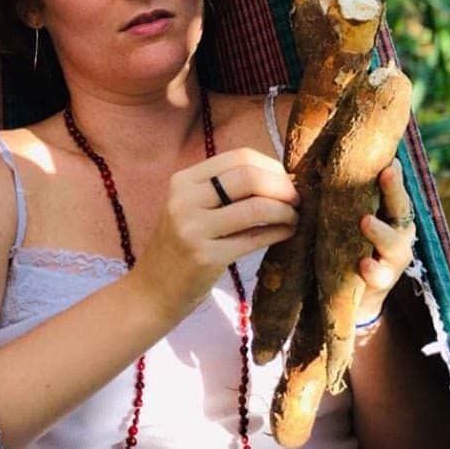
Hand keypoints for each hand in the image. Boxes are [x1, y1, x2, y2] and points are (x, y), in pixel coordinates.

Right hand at [135, 148, 299, 324]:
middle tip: (297, 198)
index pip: (239, 157)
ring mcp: (192, 229)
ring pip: (256, 206)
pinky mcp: (206, 258)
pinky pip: (255, 237)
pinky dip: (279, 231)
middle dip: (282, 186)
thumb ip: (227, 189)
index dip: (270, 165)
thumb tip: (282, 176)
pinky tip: (287, 233)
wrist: (152, 292)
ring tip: (294, 217)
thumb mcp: (193, 208)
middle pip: (249, 177)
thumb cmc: (182, 246)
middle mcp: (184, 199)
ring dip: (285, 210)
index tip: (286, 179)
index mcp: (183, 180)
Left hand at [356, 158, 415, 321]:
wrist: (350, 290)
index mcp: (390, 212)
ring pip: (394, 244)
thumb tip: (322, 157)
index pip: (394, 189)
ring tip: (366, 221)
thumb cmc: (348, 241)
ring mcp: (393, 259)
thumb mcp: (348, 216)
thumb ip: (346, 194)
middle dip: (394, 190)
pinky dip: (373, 270)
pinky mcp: (382, 282)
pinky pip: (380, 276)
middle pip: (401, 208)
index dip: (394, 174)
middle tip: (386, 173)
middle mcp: (398, 232)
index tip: (389, 158)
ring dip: (381, 232)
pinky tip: (364, 264)